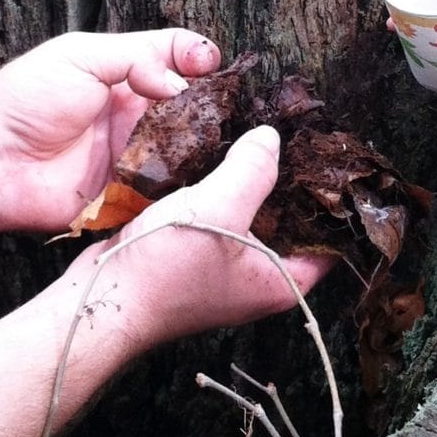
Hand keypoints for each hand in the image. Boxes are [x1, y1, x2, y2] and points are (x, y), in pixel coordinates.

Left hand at [0, 30, 222, 235]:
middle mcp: (135, 115)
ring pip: (187, 148)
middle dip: (211, 104)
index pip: (175, 58)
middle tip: (223, 106)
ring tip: (219, 140)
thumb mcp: (79, 55)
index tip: (209, 64)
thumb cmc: (25, 101)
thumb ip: (136, 58)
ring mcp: (134, 155)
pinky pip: (167, 190)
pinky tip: (202, 176)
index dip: (197, 57)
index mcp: (124, 76)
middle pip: (190, 105)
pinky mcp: (128, 193)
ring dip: (203, 145)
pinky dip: (186, 184)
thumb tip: (179, 82)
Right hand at [90, 124, 328, 351]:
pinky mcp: (196, 258)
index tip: (332, 163)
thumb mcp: (218, 208)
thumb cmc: (165, 268)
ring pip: (252, 219)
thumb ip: (253, 170)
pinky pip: (220, 219)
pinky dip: (220, 193)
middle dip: (289, 186)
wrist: (102, 298)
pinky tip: (218, 159)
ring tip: (258, 141)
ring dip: (250, 186)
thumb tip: (272, 138)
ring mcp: (226, 270)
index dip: (333, 204)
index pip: (328, 242)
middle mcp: (259, 280)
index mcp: (282, 283)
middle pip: (290, 225)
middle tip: (295, 140)